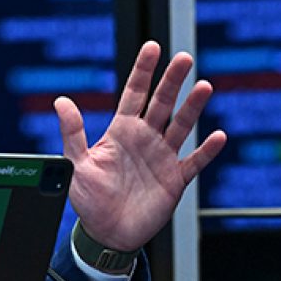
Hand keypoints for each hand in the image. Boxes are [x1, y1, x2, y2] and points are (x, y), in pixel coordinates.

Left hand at [55, 40, 225, 251]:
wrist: (106, 233)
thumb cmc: (88, 199)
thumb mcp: (75, 163)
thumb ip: (72, 132)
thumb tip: (61, 101)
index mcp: (121, 131)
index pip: (134, 93)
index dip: (143, 71)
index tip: (153, 47)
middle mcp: (144, 139)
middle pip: (162, 103)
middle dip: (172, 81)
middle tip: (184, 58)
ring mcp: (162, 158)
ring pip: (181, 126)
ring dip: (193, 107)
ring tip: (204, 86)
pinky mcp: (174, 180)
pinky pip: (194, 162)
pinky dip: (206, 150)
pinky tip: (218, 136)